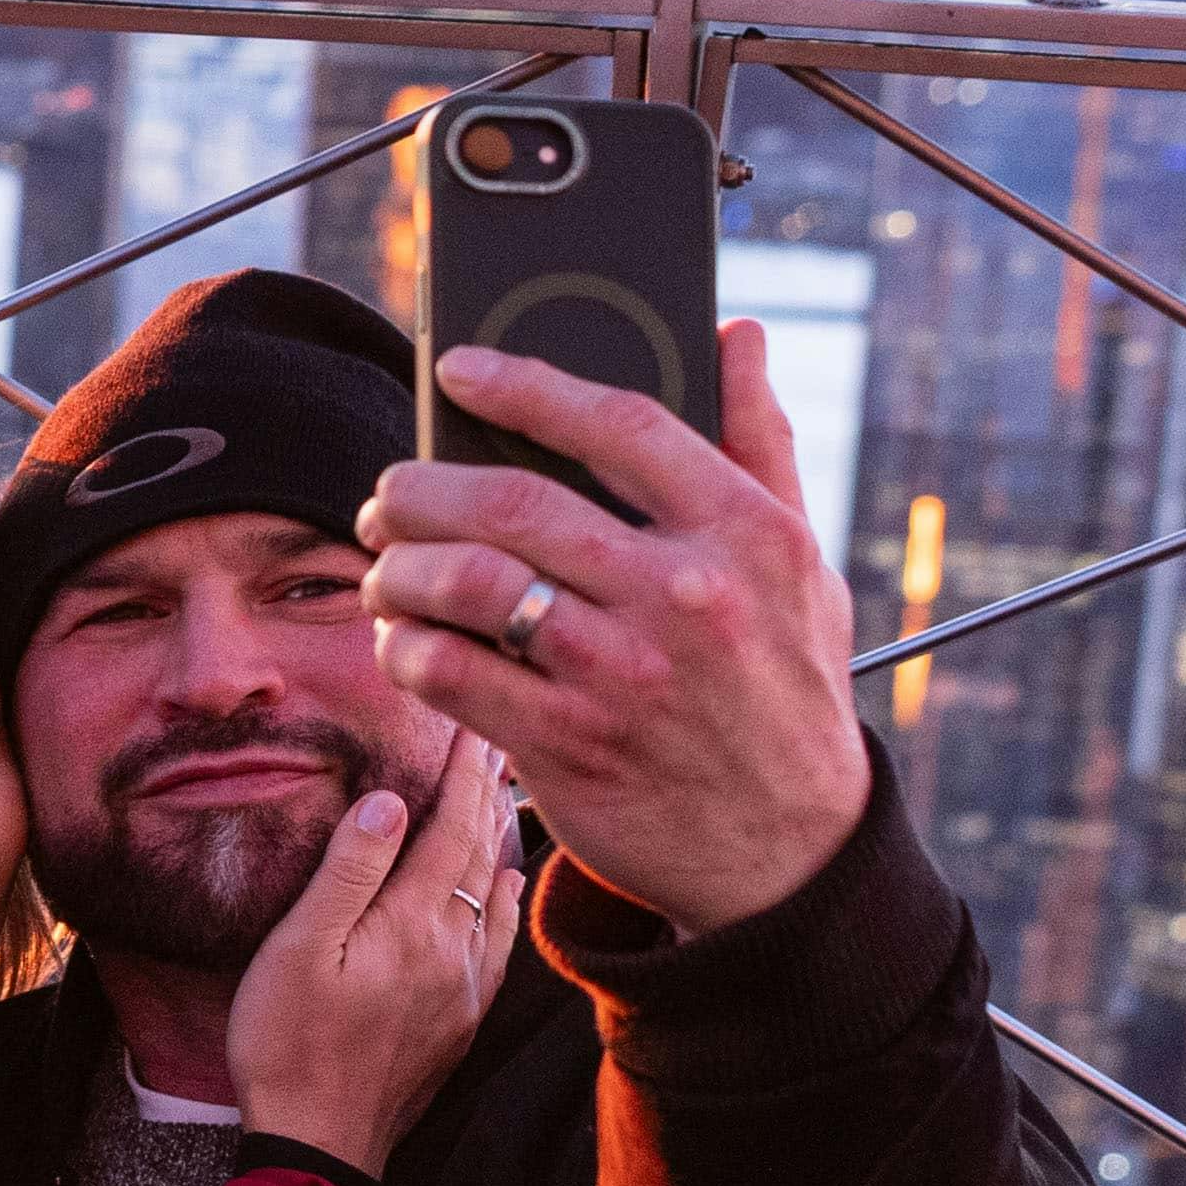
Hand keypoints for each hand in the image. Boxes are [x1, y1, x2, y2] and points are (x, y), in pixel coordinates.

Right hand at [216, 734, 522, 1179]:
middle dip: (484, 792)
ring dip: (497, 837)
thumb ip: (348, 871)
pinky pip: (497, 940)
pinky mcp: (460, 1019)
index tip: (471, 726)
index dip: (460, 772)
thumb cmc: (289, 1043)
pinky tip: (505, 883)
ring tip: (501, 793)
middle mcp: (452, 950)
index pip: (447, 826)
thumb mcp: (298, 949)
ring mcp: (462, 987)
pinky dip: (505, 899)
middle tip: (493, 740)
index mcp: (410, 923)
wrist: (321, 1142)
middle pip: (478, 852)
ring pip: (493, 892)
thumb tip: (392, 800)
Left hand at [358, 316, 881, 939]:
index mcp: (746, 533)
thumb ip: (761, 444)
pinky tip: (401, 638)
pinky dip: (405, 646)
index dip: (525, 384)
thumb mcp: (799, 563)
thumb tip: (737, 336)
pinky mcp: (569, 742)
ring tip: (385, 567)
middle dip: (422, 487)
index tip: (460, 368)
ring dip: (398, 567)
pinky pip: (449, 672)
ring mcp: (622, 672)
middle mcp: (685, 595)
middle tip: (389, 494)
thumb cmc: (786, 685)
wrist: (790, 849)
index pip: (619, 424)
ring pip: (465, 582)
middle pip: (512, 500)